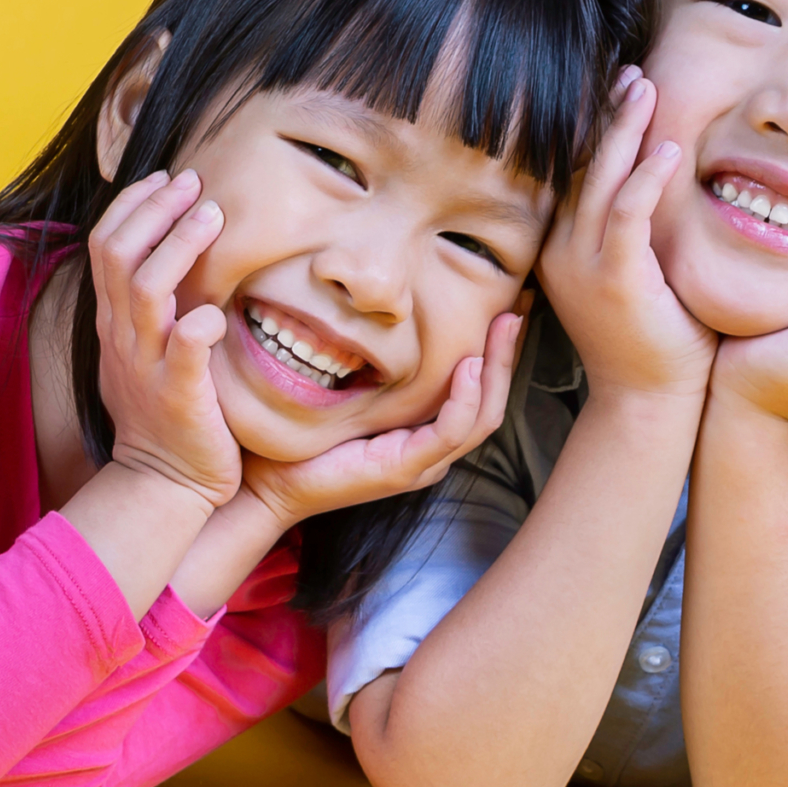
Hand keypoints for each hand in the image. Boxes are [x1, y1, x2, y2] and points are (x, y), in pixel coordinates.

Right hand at [88, 168, 243, 508]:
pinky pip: (184, 350)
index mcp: (113, 321)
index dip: (134, 202)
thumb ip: (147, 304)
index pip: (105, 243)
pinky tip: (217, 311)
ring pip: (148, 288)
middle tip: (194, 182)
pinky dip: (199, 324)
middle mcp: (122, 336)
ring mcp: (147, 364)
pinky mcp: (180, 395)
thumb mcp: (142, 349)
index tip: (168, 177)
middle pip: (120, 252)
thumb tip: (170, 249)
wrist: (162, 483)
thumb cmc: (164, 410)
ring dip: (179, 244)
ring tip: (213, 214)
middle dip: (156, 207)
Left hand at [240, 310, 526, 530]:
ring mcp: (421, 463)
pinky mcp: (403, 470)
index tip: (506, 303)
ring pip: (481, 416)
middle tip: (520, 305)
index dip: (495, 350)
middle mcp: (430, 450)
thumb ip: (369, 362)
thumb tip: (379, 311)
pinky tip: (470, 367)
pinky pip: (448, 432)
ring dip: (496, 368)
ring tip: (505, 325)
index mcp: (421, 433)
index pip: (476, 390)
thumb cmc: (300, 436)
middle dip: (507, 352)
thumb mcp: (343, 389)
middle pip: (490, 400)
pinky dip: (464, 399)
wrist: (268, 483)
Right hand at [543, 67, 716, 402]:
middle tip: (631, 73)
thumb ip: (628, 232)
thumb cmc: (652, 340)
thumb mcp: (629, 276)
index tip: (616, 89)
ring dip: (625, 129)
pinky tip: (668, 148)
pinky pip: (628, 213)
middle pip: (579, 163)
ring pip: (600, 178)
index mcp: (560, 247)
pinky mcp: (616, 278)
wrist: (649, 401)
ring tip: (646, 87)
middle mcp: (562, 250)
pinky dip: (646, 177)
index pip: (570, 172)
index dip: (591, 126)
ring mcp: (583, 264)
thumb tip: (646, 184)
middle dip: (607, 113)